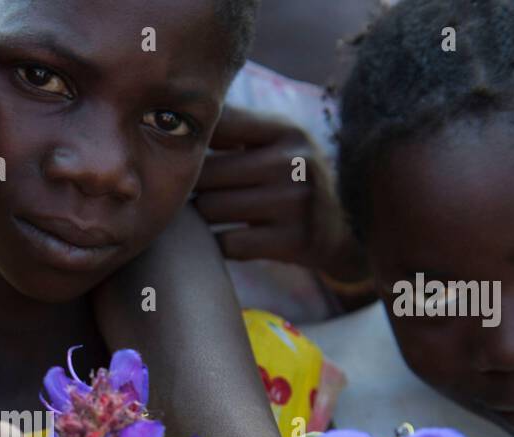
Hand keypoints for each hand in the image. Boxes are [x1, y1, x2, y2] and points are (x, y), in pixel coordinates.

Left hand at [196, 105, 368, 285]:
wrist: (341, 232)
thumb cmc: (291, 181)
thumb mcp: (278, 143)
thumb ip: (234, 126)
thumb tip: (172, 113)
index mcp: (287, 130)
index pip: (218, 125)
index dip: (191, 143)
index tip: (180, 155)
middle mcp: (294, 161)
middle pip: (204, 173)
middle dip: (193, 188)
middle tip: (194, 196)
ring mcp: (296, 202)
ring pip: (210, 209)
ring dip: (202, 218)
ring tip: (211, 216)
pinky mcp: (293, 241)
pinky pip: (225, 244)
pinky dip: (217, 245)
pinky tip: (228, 239)